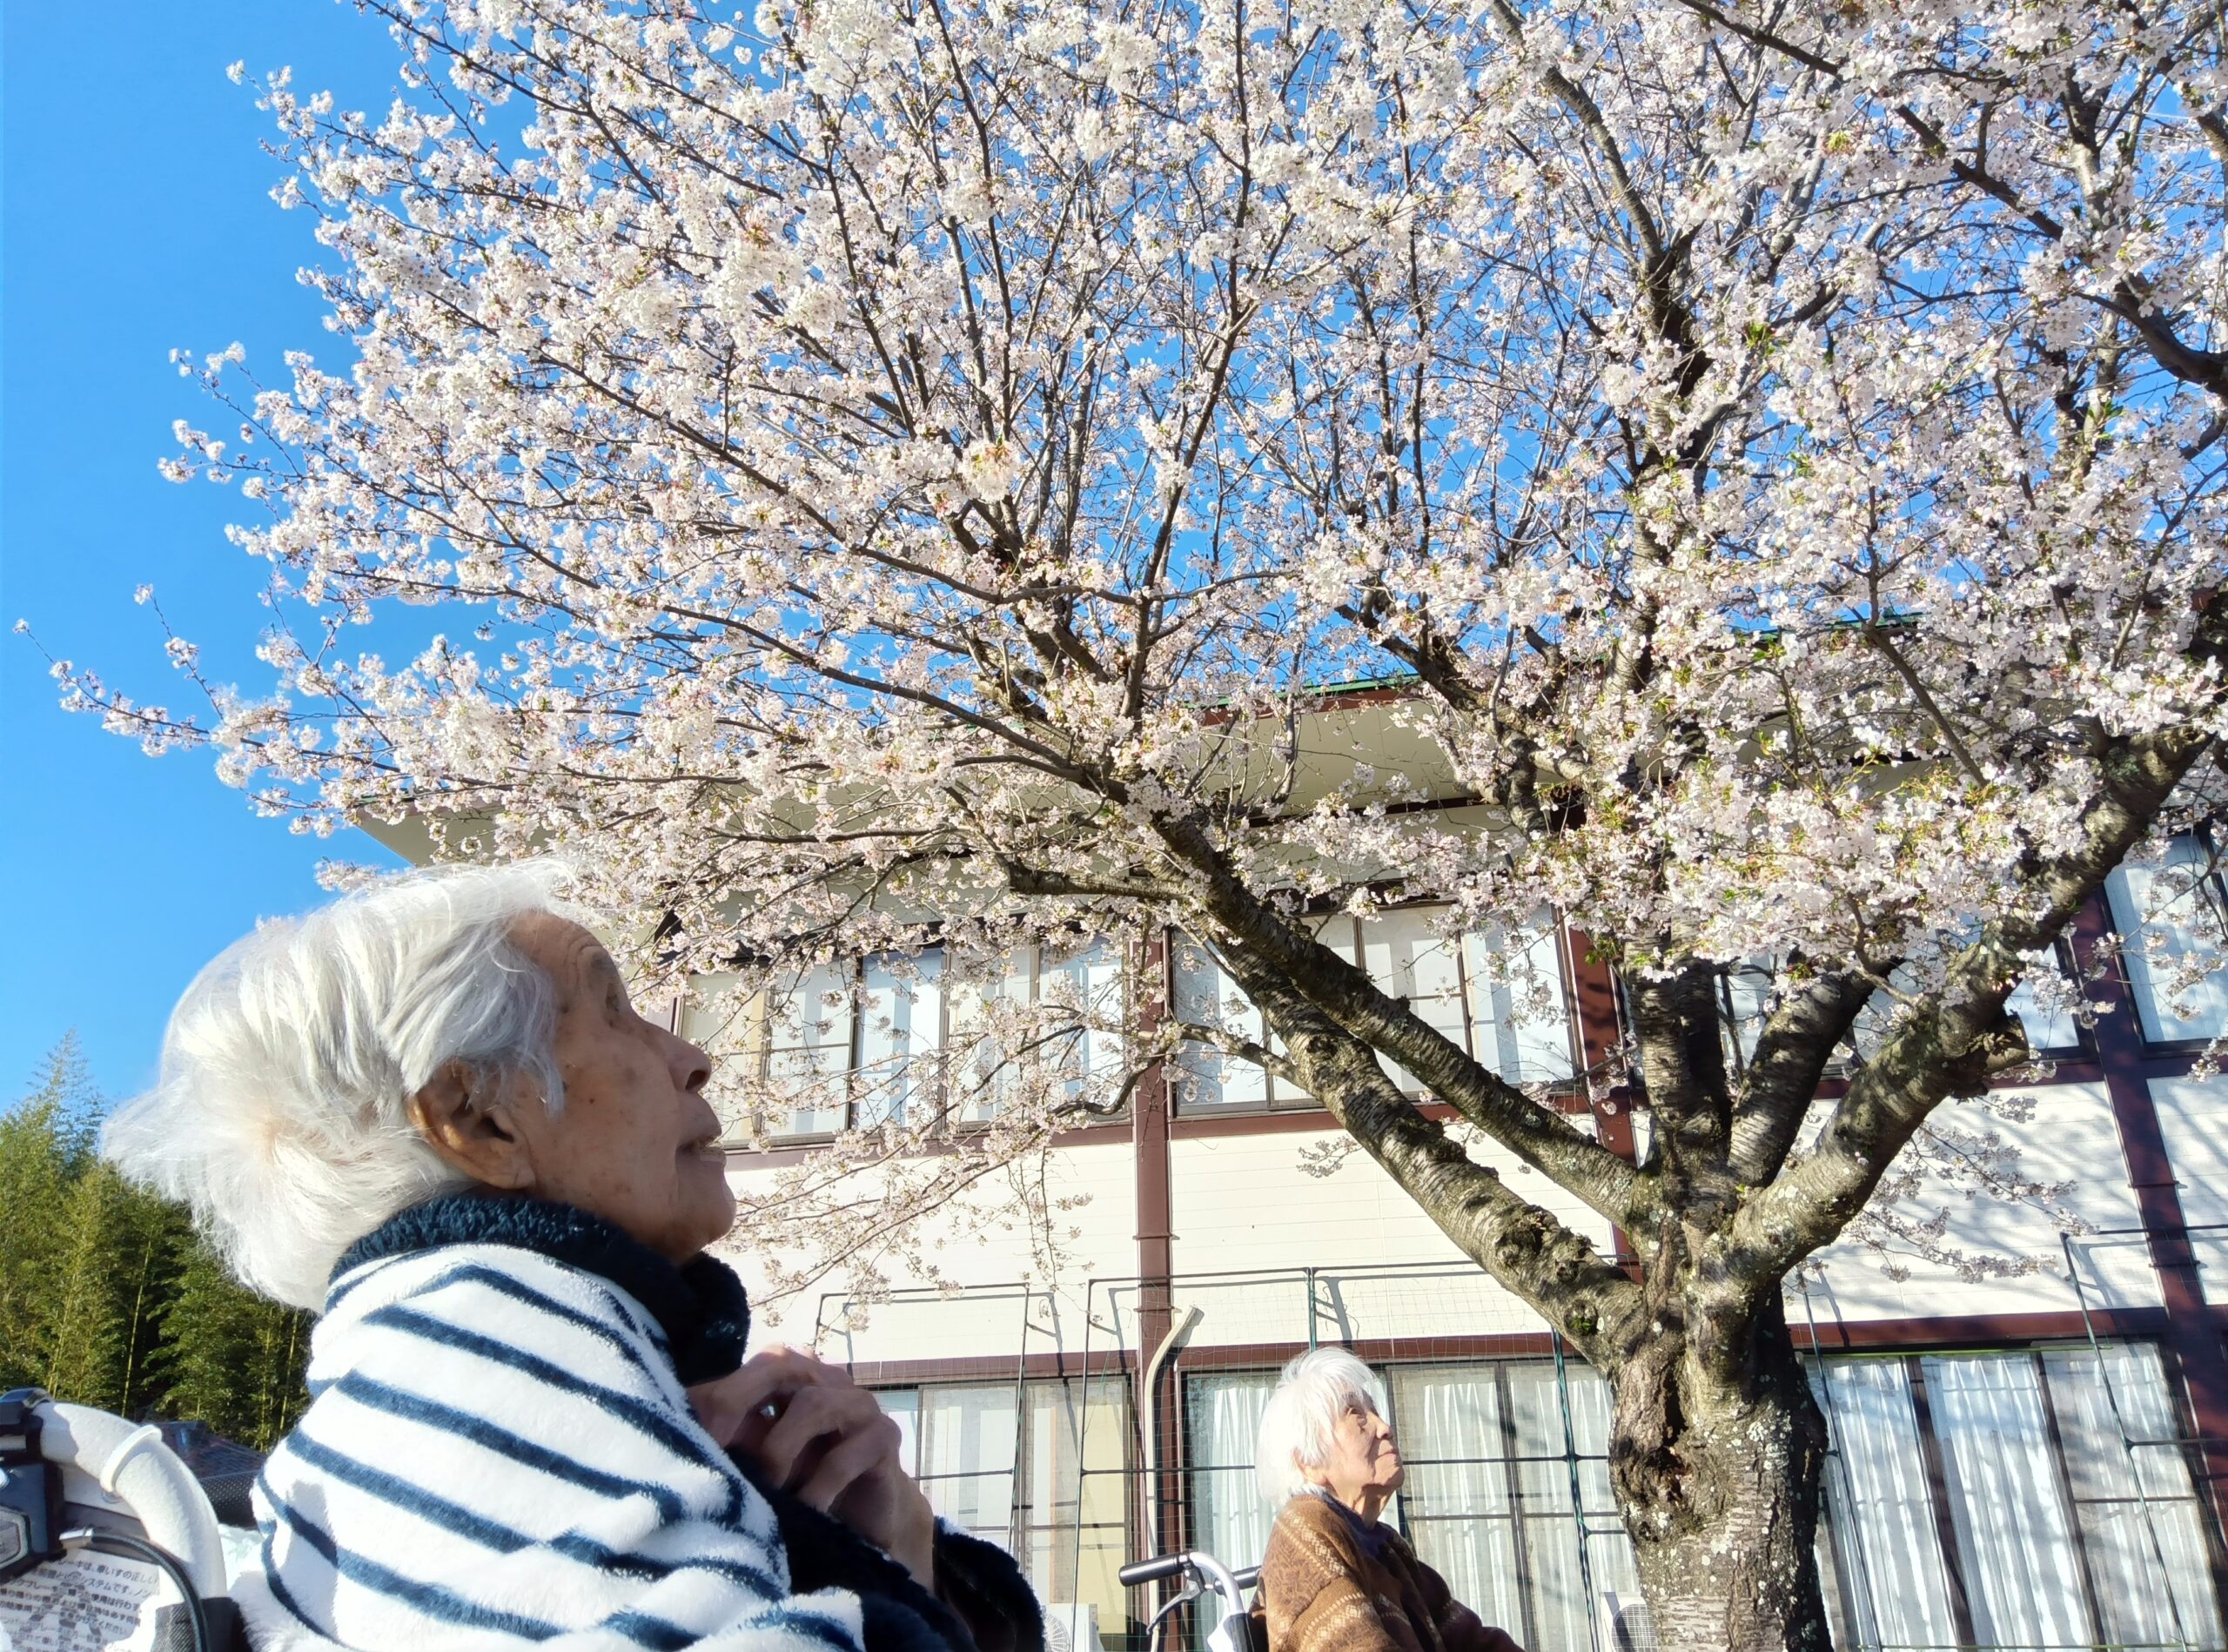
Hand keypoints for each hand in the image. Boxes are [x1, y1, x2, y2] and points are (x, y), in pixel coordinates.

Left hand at [690, 1347, 935, 1584]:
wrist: (867, 1523)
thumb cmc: (805, 1482)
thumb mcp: (759, 1456)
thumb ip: (729, 1435)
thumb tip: (674, 1425)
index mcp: (797, 1375)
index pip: (757, 1363)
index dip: (723, 1394)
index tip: (692, 1437)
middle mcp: (828, 1380)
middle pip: (784, 1366)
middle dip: (740, 1405)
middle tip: (718, 1453)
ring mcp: (860, 1406)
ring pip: (814, 1404)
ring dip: (780, 1449)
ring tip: (766, 1488)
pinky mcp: (884, 1440)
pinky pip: (845, 1455)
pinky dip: (816, 1486)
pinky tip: (803, 1511)